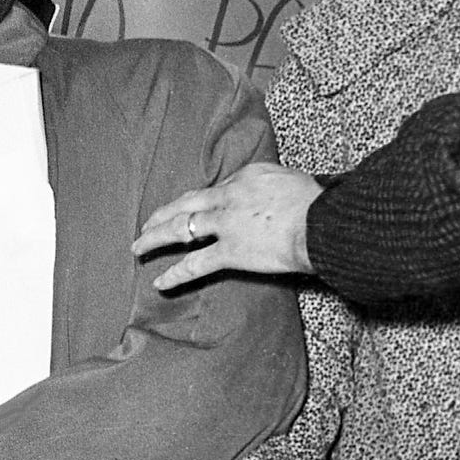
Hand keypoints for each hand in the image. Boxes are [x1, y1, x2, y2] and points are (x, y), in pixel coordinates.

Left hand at [133, 162, 322, 291]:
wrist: (321, 224)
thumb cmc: (317, 203)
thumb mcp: (293, 180)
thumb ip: (274, 186)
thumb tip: (271, 195)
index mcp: (245, 177)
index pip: (218, 188)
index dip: (209, 200)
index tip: (207, 210)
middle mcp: (228, 197)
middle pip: (186, 202)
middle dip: (163, 213)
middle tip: (148, 222)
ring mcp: (225, 225)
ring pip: (180, 228)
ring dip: (154, 238)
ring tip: (138, 247)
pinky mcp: (229, 252)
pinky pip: (195, 264)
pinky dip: (175, 274)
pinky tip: (160, 282)